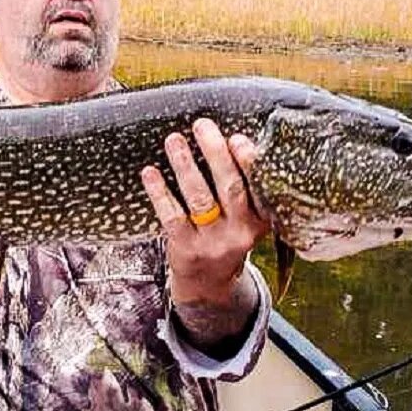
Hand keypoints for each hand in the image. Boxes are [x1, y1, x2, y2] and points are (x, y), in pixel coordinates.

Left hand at [141, 119, 268, 307]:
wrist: (209, 285)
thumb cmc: (226, 236)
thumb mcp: (246, 218)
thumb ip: (244, 186)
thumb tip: (227, 137)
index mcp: (260, 220)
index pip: (259, 189)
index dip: (249, 163)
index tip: (237, 138)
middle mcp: (240, 232)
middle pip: (231, 189)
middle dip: (216, 154)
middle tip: (202, 125)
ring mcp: (213, 242)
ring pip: (200, 200)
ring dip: (185, 167)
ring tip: (174, 140)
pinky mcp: (186, 249)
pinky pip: (172, 217)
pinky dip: (160, 193)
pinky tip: (150, 172)